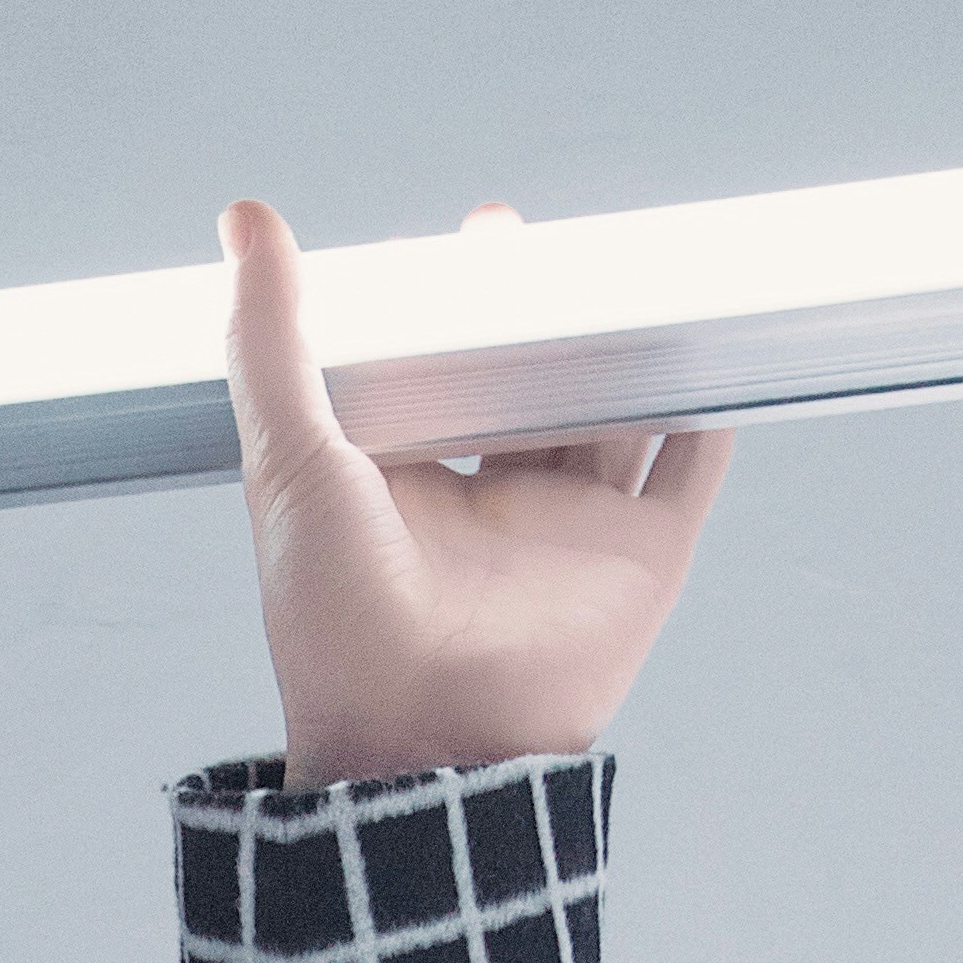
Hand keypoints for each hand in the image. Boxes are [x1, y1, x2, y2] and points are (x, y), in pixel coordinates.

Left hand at [218, 198, 733, 793]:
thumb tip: (245, 218)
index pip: (440, 370)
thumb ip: (270, 343)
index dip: (445, 307)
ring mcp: (574, 529)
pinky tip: (716, 339)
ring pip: (618, 407)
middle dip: (536, 309)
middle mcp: (496, 503)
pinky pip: (692, 465)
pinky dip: (711, 404)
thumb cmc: (339, 627)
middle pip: (534, 379)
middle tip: (511, 239)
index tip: (449, 248)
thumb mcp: (289, 464)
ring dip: (628, 337)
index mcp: (413, 484)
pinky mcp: (643, 560)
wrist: (424, 744)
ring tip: (630, 265)